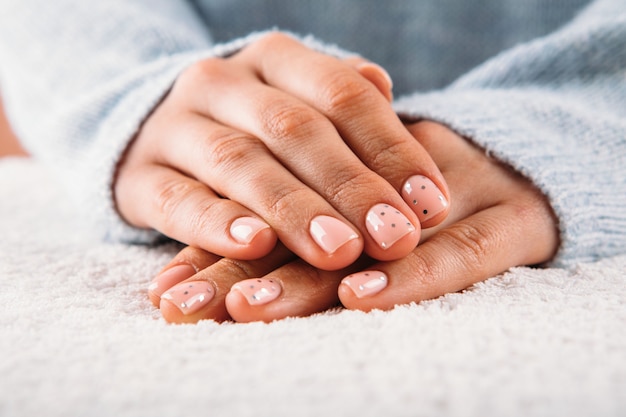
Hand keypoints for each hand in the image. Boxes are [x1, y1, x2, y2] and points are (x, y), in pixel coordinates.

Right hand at [115, 32, 449, 272]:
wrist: (161, 136)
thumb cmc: (253, 128)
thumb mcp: (299, 104)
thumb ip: (343, 104)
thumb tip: (385, 88)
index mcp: (274, 58)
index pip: (342, 94)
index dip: (391, 149)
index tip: (430, 205)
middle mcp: (222, 82)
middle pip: (295, 129)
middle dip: (350, 186)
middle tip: (393, 237)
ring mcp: (175, 125)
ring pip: (239, 162)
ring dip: (293, 208)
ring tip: (339, 249)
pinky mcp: (139, 175)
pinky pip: (178, 198)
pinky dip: (216, 223)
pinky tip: (254, 246)